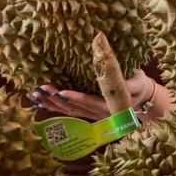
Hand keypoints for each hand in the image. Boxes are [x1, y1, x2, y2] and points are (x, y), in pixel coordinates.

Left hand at [29, 69, 161, 121]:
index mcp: (112, 106)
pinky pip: (68, 111)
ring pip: (69, 111)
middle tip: (41, 90)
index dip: (77, 99)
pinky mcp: (86, 113)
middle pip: (76, 109)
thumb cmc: (137, 85)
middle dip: (56, 100)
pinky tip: (40, 103)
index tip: (61, 93)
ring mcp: (91, 115)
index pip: (92, 103)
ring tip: (35, 95)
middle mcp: (99, 114)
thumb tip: (110, 60)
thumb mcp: (136, 79)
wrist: (140, 98)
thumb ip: (126, 77)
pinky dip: (54, 107)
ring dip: (51, 104)